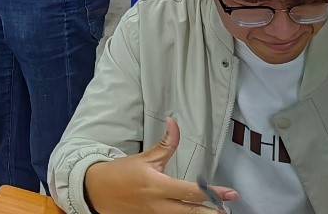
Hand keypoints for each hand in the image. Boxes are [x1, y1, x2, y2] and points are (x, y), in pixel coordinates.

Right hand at [81, 118, 238, 213]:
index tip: (230, 193)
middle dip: (212, 212)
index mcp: (157, 185)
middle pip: (191, 212)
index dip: (213, 192)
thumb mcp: (144, 158)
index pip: (191, 190)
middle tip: (228, 209)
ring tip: (218, 213)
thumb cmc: (122, 172)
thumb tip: (174, 123)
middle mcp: (159, 204)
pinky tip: (196, 213)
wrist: (97, 191)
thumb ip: (165, 144)